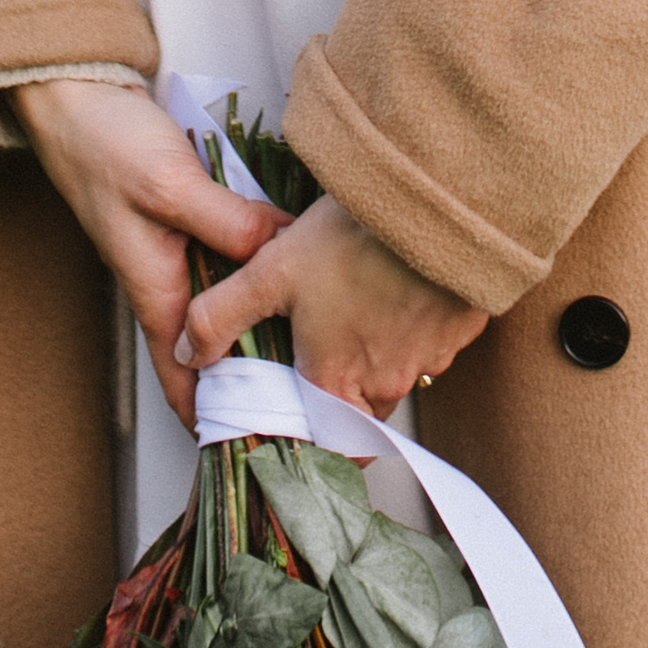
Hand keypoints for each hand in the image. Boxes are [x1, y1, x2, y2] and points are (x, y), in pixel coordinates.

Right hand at [10, 78, 288, 428]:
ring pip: (232, 309)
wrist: (75, 96)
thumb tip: (284, 253)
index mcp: (156, 293)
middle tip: (318, 402)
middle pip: (218, 354)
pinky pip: (235, 265)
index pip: (184, 382)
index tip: (266, 446)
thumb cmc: (105, 145)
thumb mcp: (171, 186)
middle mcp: (170, 285)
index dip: (219, 420)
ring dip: (269, 328)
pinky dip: (264, 277)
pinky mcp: (196, 226)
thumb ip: (229, 224)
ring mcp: (184, 256)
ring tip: (326, 347)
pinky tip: (305, 272)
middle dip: (260, 383)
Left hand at [176, 197, 487, 419]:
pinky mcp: (460, 327)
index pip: (329, 445)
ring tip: (355, 309)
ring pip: (397, 372)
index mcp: (339, 382)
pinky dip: (412, 325)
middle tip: (319, 355)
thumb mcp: (270, 272)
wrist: (439, 202)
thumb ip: (221, 316)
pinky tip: (395, 288)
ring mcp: (432, 356)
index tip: (300, 426)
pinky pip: (430, 340)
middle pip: (361, 409)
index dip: (315, 442)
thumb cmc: (354, 240)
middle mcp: (389, 382)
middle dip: (340, 392)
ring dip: (376, 353)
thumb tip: (187, 354)